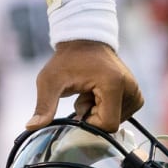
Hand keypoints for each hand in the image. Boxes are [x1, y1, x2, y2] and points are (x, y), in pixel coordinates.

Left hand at [27, 40, 142, 133]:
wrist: (83, 40)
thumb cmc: (65, 60)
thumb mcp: (50, 81)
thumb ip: (44, 105)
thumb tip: (31, 127)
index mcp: (113, 84)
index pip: (107, 124)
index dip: (89, 121)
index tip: (78, 105)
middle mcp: (131, 88)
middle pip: (111, 123)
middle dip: (93, 114)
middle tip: (82, 94)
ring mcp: (136, 91)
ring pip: (116, 120)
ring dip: (99, 111)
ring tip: (89, 90)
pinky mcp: (136, 93)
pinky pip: (121, 114)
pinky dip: (107, 108)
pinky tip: (98, 92)